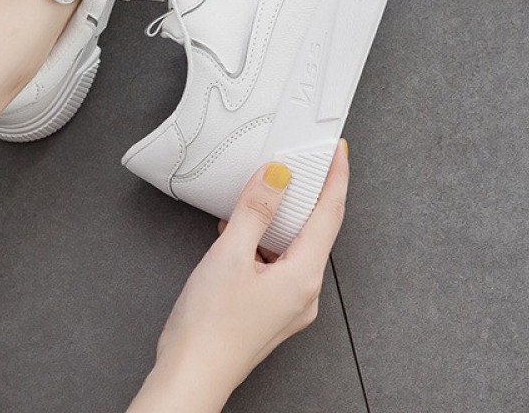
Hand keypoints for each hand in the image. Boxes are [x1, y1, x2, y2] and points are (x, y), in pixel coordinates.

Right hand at [127, 140, 349, 412]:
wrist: (190, 377)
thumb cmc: (208, 328)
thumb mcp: (230, 254)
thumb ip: (255, 209)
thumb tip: (277, 175)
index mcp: (304, 276)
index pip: (330, 213)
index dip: (336, 177)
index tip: (338, 150)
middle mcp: (305, 292)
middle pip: (316, 229)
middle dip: (310, 193)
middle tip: (304, 161)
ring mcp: (290, 305)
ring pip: (294, 246)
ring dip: (281, 218)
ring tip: (265, 193)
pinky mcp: (272, 311)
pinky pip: (278, 263)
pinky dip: (265, 241)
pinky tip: (241, 232)